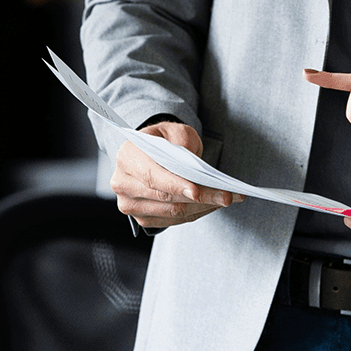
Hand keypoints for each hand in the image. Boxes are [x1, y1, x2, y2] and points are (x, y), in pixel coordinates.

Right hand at [112, 122, 243, 229]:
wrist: (150, 154)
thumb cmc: (163, 141)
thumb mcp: (174, 130)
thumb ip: (182, 140)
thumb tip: (191, 162)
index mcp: (127, 157)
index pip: (152, 175)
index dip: (175, 185)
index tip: (198, 191)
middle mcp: (122, 183)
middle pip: (164, 197)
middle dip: (200, 198)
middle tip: (228, 196)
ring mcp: (130, 204)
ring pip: (171, 212)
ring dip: (202, 207)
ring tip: (227, 199)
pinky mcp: (142, 218)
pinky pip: (173, 220)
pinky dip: (196, 213)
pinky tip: (213, 204)